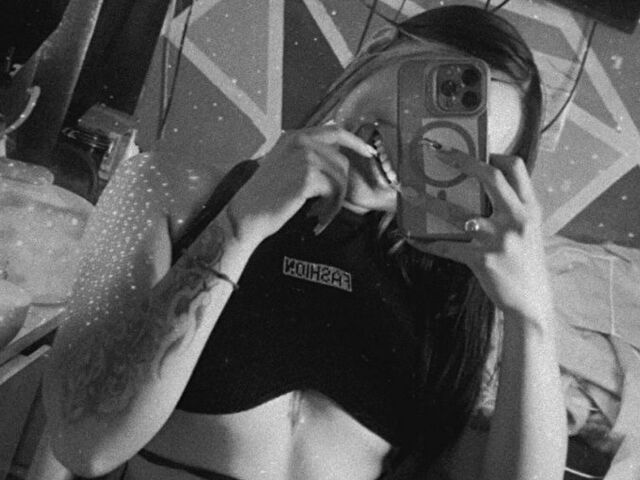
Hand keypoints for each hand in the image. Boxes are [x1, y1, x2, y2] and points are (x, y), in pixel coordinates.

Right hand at [227, 126, 375, 246]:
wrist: (246, 214)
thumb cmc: (265, 196)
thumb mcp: (283, 164)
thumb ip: (305, 155)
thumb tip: (336, 154)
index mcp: (294, 136)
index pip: (335, 130)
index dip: (355, 141)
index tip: (369, 153)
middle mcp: (300, 142)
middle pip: (342, 160)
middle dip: (342, 186)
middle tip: (331, 206)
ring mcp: (304, 157)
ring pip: (340, 177)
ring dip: (336, 200)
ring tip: (322, 213)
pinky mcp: (307, 176)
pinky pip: (335, 191)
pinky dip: (330, 208)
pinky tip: (317, 216)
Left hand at [409, 151, 552, 322]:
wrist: (531, 302)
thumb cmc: (526, 264)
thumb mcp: (529, 231)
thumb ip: (512, 210)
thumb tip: (481, 190)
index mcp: (530, 209)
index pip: (516, 168)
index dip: (494, 155)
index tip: (473, 151)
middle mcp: (517, 219)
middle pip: (490, 178)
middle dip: (462, 160)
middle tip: (437, 152)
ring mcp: (498, 239)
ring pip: (457, 212)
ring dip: (428, 201)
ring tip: (407, 193)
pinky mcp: (481, 260)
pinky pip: (446, 246)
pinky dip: (426, 241)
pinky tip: (411, 236)